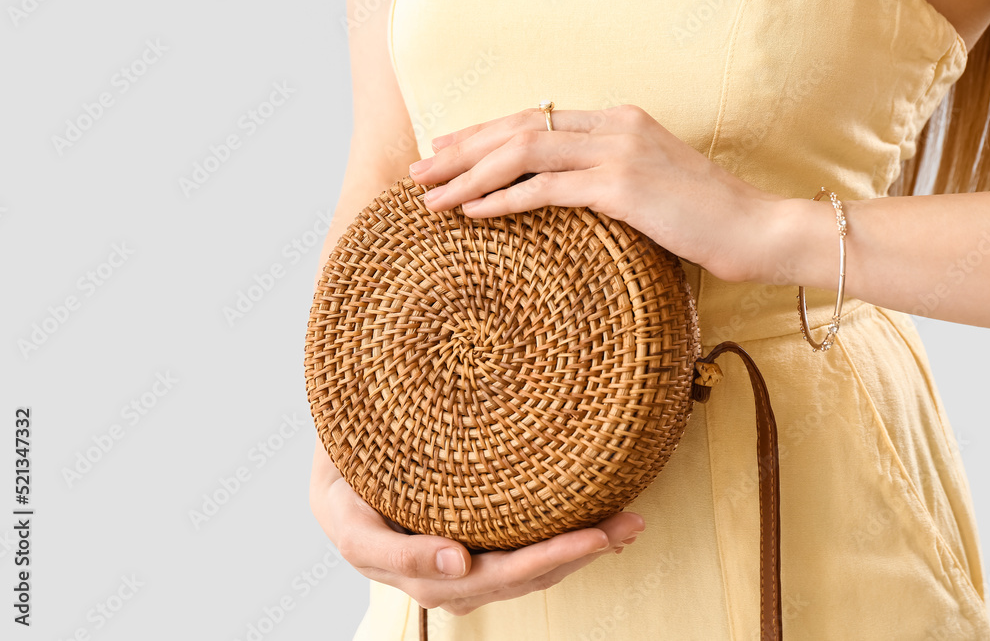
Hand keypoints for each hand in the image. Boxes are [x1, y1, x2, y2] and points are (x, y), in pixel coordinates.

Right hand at [309, 437, 644, 615]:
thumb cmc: (345, 449)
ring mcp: (442, 573)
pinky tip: (608, 533)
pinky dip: (566, 553)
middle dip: (542, 561)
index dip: (422, 558)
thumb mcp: (336, 442)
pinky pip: (521, 570)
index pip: (387, 554)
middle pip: (472, 581)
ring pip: (509, 582)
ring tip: (624, 527)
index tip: (458, 556)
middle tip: (598, 535)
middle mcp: (403, 568)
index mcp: (359, 536)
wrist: (351, 472)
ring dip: (570, 559)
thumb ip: (358, 441)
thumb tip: (405, 437)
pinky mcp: (475, 567)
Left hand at [409, 104, 783, 284]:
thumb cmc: (707, 219)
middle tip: (418, 171)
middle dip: (460, 149)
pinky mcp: (623, 187)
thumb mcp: (652, 187)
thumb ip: (607, 179)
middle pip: (518, 127)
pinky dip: (503, 199)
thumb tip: (561, 194)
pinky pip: (546, 189)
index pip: (535, 118)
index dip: (482, 133)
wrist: (761, 230)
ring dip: (469, 175)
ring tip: (430, 196)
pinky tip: (471, 212)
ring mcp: (619, 152)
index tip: (444, 150)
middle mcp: (614, 125)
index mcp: (619, 120)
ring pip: (523, 153)